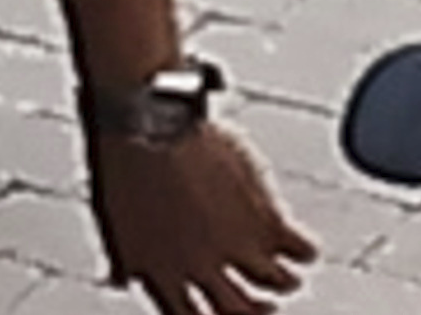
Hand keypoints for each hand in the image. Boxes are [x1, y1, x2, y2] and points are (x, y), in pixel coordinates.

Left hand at [84, 121, 313, 313]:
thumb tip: (118, 278)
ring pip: (278, 284)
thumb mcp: (113, 221)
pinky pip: (302, 251)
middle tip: (266, 306)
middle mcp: (200, 267)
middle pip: (242, 312)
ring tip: (285, 274)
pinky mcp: (264, 218)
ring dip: (284, 281)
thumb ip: (125, 256)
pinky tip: (302, 246)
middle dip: (257, 312)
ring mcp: (236, 245)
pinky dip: (307, 252)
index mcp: (160, 271)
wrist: (146, 124)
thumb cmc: (123, 162)